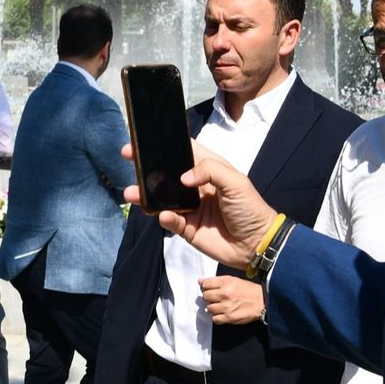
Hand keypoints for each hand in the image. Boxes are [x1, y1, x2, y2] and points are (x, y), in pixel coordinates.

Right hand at [121, 140, 276, 269]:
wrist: (256, 244)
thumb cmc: (250, 208)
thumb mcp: (235, 181)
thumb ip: (209, 170)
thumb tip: (183, 178)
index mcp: (208, 170)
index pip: (184, 152)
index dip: (166, 145)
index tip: (146, 139)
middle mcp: (196, 187)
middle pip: (166, 173)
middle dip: (147, 166)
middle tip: (128, 157)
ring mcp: (190, 208)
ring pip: (162, 198)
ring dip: (145, 195)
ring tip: (130, 193)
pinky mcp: (187, 228)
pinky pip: (170, 220)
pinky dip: (164, 217)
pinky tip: (163, 214)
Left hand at [200, 275, 265, 323]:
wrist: (262, 301)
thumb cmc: (248, 290)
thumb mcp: (233, 280)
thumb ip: (217, 281)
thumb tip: (200, 281)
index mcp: (225, 283)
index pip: (205, 284)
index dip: (205, 286)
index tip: (208, 288)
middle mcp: (225, 294)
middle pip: (205, 296)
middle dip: (208, 297)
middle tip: (215, 297)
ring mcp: (226, 307)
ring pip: (209, 308)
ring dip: (213, 307)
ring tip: (219, 306)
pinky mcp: (229, 318)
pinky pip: (215, 319)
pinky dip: (217, 317)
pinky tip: (222, 313)